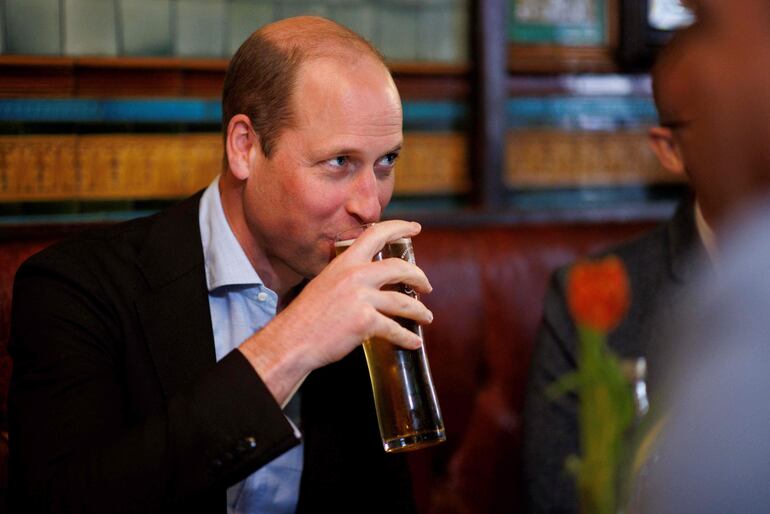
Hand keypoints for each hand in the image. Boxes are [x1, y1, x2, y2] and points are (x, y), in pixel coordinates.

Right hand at [239, 220, 433, 405]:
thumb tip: (367, 282)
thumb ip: (346, 278)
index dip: (399, 228)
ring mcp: (361, 298)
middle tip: (426, 286)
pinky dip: (407, 338)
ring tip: (426, 317)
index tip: (415, 228)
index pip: (376, 235)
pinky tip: (414, 342)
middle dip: (419, 277)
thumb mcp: (324, 283)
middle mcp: (355, 275)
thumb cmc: (307, 316)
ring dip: (420, 311)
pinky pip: (395, 329)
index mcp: (344, 263)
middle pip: (399, 268)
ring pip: (403, 302)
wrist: (293, 339)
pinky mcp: (365, 321)